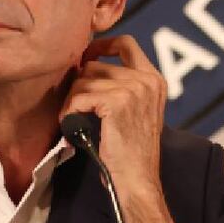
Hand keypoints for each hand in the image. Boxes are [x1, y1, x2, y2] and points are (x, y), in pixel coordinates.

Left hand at [61, 35, 167, 193]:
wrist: (137, 179)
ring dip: (72, 101)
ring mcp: (133, 89)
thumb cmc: (131, 152)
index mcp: (154, 80)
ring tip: (73, 120)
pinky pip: (79, 96)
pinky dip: (69, 111)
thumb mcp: (136, 111)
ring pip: (83, 80)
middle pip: (96, 64)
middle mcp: (147, 80)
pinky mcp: (116, 102)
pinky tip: (71, 126)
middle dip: (79, 85)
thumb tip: (86, 67)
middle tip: (75, 108)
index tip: (86, 57)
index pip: (126, 43)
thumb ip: (122, 87)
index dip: (101, 46)